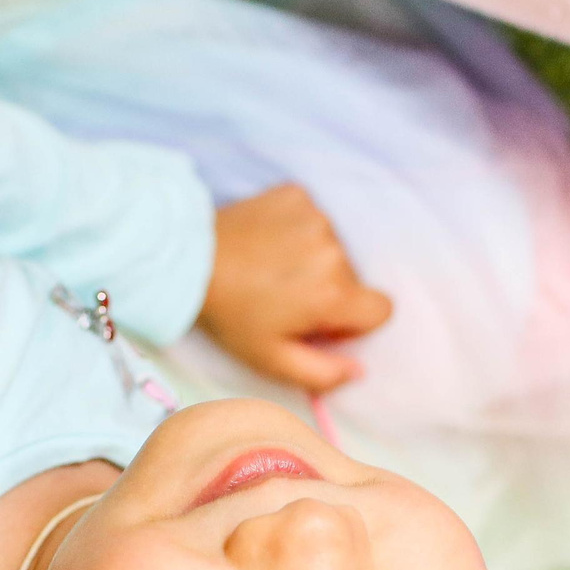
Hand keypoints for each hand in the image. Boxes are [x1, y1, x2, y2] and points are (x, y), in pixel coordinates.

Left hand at [199, 184, 392, 393]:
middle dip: (328, 292)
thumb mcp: (272, 360)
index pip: (381, 309)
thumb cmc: (231, 315)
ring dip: (312, 262)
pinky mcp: (297, 195)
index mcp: (333, 293)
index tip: (321, 323)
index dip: (354, 323)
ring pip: (334, 250)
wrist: (187, 260)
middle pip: (353, 280)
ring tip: (271, 270)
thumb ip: (323, 374)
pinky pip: (313, 221)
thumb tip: (359, 371)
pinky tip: (267, 244)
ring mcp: (316, 217)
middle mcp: (333, 250)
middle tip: (284, 299)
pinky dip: (297, 234)